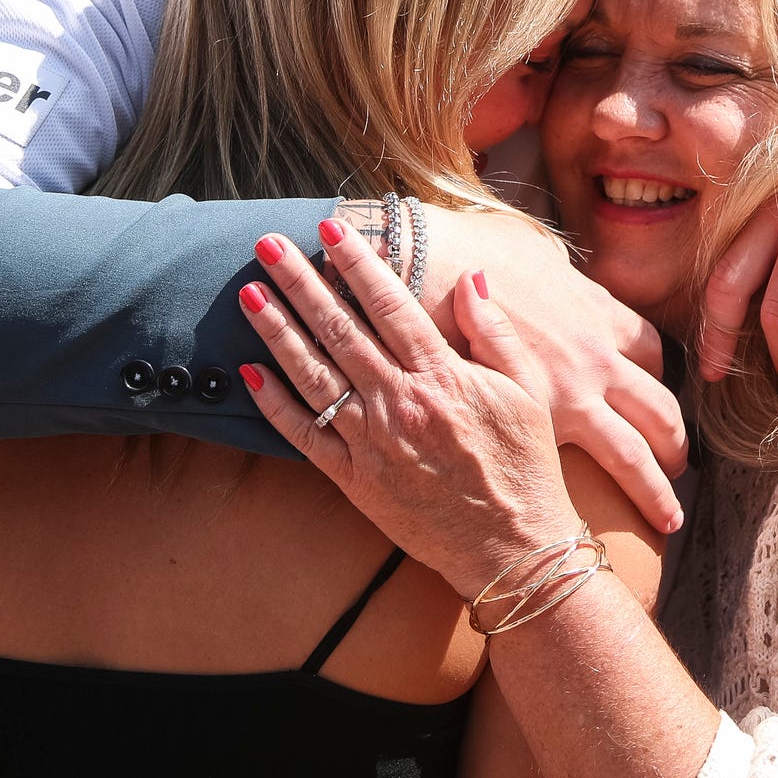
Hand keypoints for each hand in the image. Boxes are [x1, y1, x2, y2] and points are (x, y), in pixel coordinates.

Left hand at [273, 206, 686, 532]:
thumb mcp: (528, 391)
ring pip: (314, 376)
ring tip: (249, 293)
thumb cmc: (525, 466)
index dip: (357, 262)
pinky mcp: (355, 481)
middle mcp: (401, 404)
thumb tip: (473, 279)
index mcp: (443, 377)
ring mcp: (373, 443)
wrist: (512, 548)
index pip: (390, 305)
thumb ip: (496, 332)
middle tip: (268, 244)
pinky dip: (275, 404)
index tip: (330, 229)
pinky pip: (305, 436)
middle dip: (301, 283)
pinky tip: (250, 371)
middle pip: (340, 331)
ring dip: (278, 331)